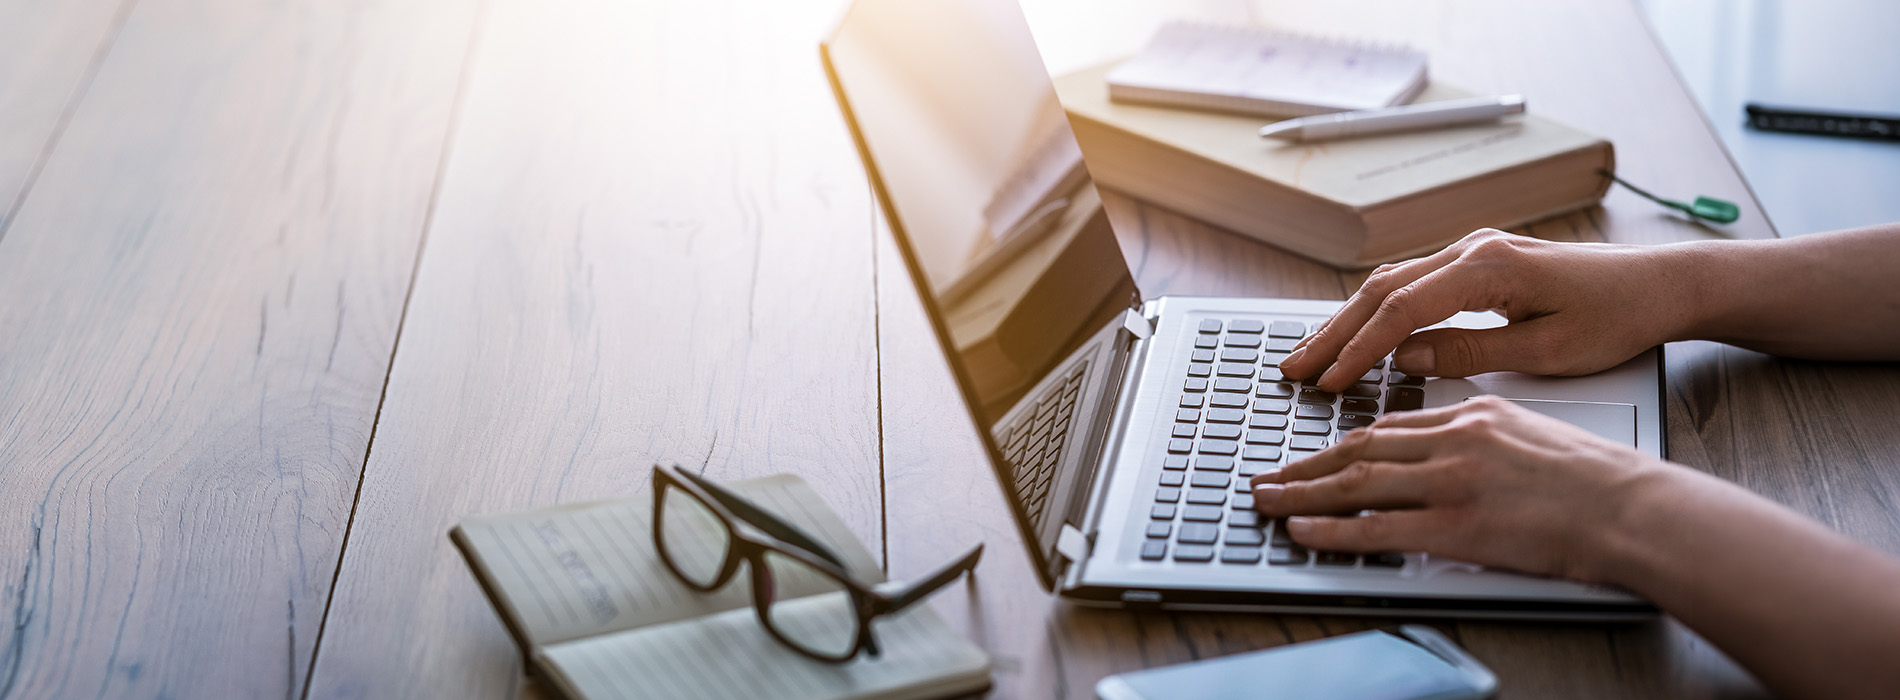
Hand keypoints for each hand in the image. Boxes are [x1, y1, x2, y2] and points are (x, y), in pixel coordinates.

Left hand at [1247, 396, 1667, 582]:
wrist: (1633, 507)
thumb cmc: (1596, 479)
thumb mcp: (1531, 430)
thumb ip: (1482, 433)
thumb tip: (1447, 448)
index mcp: (1473, 415)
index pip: (1390, 427)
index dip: (1343, 442)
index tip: (1314, 454)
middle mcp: (1454, 440)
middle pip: (1361, 448)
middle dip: (1307, 465)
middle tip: (1270, 476)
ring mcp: (1452, 481)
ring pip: (1357, 482)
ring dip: (1303, 493)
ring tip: (1268, 501)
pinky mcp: (1457, 525)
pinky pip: (1376, 528)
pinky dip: (1331, 529)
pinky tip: (1302, 530)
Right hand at [1280, 229, 1697, 391]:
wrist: (1660, 286)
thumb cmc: (1617, 319)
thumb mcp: (1547, 350)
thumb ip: (1471, 352)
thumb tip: (1407, 359)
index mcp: (1489, 268)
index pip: (1402, 309)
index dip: (1360, 349)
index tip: (1330, 381)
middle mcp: (1473, 250)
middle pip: (1381, 290)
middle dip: (1334, 333)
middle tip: (1296, 369)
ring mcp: (1473, 252)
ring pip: (1390, 282)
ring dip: (1347, 320)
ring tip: (1312, 355)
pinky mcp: (1478, 263)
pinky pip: (1411, 283)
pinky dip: (1376, 311)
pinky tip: (1355, 334)